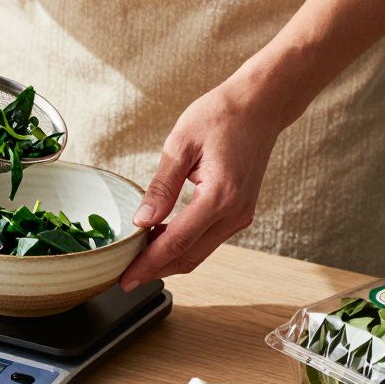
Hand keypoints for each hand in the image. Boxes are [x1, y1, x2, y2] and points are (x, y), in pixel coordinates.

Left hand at [119, 83, 287, 289]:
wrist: (260, 105)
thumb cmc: (221, 116)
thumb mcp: (181, 144)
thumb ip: (161, 186)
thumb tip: (142, 221)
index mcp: (220, 196)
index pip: (177, 242)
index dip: (148, 264)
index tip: (125, 278)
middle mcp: (235, 213)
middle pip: (189, 257)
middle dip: (156, 270)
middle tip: (124, 277)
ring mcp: (241, 216)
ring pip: (199, 252)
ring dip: (169, 259)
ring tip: (137, 259)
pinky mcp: (241, 213)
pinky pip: (208, 240)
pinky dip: (184, 246)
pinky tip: (160, 240)